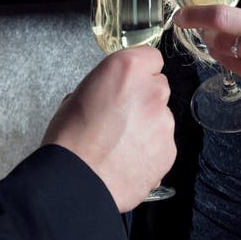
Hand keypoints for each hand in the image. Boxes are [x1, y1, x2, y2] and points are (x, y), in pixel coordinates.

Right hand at [41, 46, 176, 211]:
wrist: (76, 182)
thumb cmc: (70, 136)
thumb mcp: (80, 93)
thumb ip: (109, 85)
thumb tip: (116, 92)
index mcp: (128, 68)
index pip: (151, 57)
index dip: (139, 72)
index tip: (129, 83)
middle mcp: (152, 90)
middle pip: (158, 86)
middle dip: (144, 98)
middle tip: (122, 116)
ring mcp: (164, 121)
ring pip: (161, 116)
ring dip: (148, 125)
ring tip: (121, 145)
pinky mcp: (170, 150)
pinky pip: (163, 143)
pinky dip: (150, 150)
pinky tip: (128, 161)